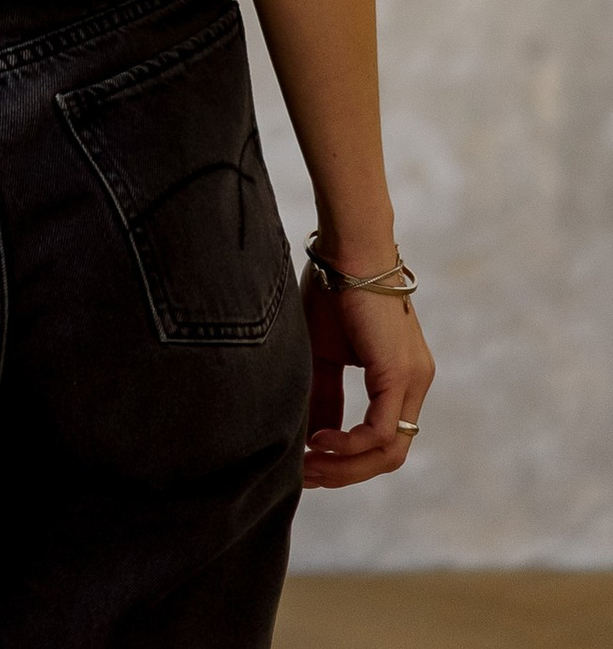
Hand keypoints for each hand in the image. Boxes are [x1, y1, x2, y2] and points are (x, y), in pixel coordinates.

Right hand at [301, 266, 433, 486]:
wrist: (347, 246)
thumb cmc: (333, 286)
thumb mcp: (323, 352)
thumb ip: (324, 394)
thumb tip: (313, 436)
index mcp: (400, 377)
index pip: (383, 439)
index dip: (348, 460)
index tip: (311, 465)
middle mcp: (415, 384)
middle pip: (389, 456)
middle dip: (345, 473)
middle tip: (307, 476)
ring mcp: (413, 381)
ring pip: (388, 451)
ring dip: (346, 466)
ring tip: (309, 464)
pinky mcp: (400, 373)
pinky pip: (380, 430)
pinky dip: (350, 444)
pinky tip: (320, 441)